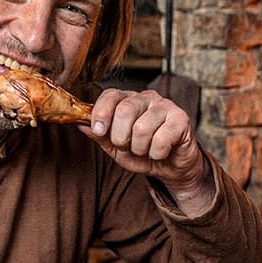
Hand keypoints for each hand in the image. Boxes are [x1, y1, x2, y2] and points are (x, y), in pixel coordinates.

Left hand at [80, 88, 214, 214]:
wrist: (171, 167)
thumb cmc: (143, 154)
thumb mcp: (116, 148)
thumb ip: (100, 136)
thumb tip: (79, 124)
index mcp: (128, 100)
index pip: (110, 95)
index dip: (101, 113)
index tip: (99, 131)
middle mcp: (147, 98)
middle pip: (124, 111)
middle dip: (121, 138)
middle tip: (129, 147)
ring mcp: (165, 105)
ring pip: (141, 129)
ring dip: (140, 149)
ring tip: (147, 150)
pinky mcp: (181, 118)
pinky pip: (160, 140)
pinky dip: (157, 153)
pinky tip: (162, 151)